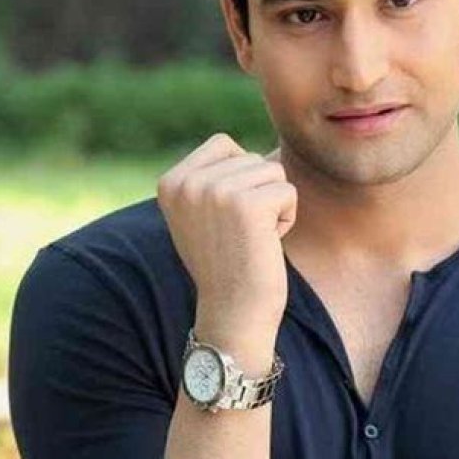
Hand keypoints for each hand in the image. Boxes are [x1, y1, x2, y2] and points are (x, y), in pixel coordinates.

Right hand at [157, 133, 296, 341]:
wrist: (232, 313)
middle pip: (252, 158)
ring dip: (273, 205)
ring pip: (273, 172)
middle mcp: (188, 182)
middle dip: (258, 194)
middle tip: (240, 234)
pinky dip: (286, 218)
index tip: (226, 220)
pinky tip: (265, 244)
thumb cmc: (227, 263)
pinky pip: (288, 192)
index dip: (240, 180)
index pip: (224, 144)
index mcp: (171, 181)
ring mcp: (216, 191)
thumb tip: (252, 146)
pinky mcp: (249, 205)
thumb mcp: (203, 213)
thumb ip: (213, 177)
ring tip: (252, 238)